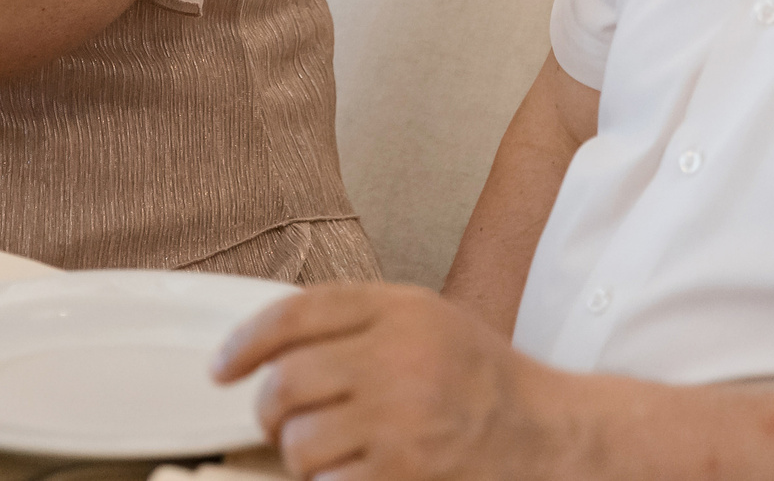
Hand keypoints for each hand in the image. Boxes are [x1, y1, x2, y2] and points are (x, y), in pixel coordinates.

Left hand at [215, 284, 548, 479]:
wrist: (550, 437)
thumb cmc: (481, 378)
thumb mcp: (427, 319)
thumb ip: (358, 318)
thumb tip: (271, 343)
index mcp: (401, 309)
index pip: (296, 313)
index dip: (246, 342)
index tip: (223, 368)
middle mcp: (400, 358)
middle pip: (288, 380)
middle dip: (270, 409)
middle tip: (280, 420)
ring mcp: (403, 421)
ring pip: (301, 440)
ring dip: (300, 453)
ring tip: (324, 451)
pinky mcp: (407, 473)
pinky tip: (351, 473)